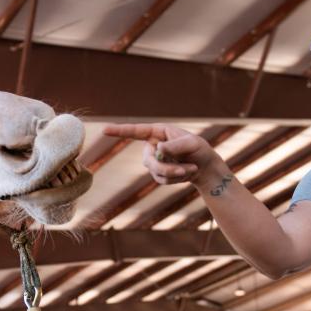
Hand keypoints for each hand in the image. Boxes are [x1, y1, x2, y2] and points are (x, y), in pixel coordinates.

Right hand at [102, 123, 220, 186]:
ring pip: (156, 172)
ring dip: (175, 173)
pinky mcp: (158, 173)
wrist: (206, 167)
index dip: (120, 131)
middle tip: (184, 169)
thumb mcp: (191, 144)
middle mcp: (153, 146)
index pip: (136, 131)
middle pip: (148, 160)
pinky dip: (177, 179)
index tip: (104, 130)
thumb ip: (175, 146)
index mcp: (158, 132)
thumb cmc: (199, 150)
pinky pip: (161, 180)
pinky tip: (187, 173)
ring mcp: (154, 161)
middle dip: (165, 167)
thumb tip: (158, 149)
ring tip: (192, 168)